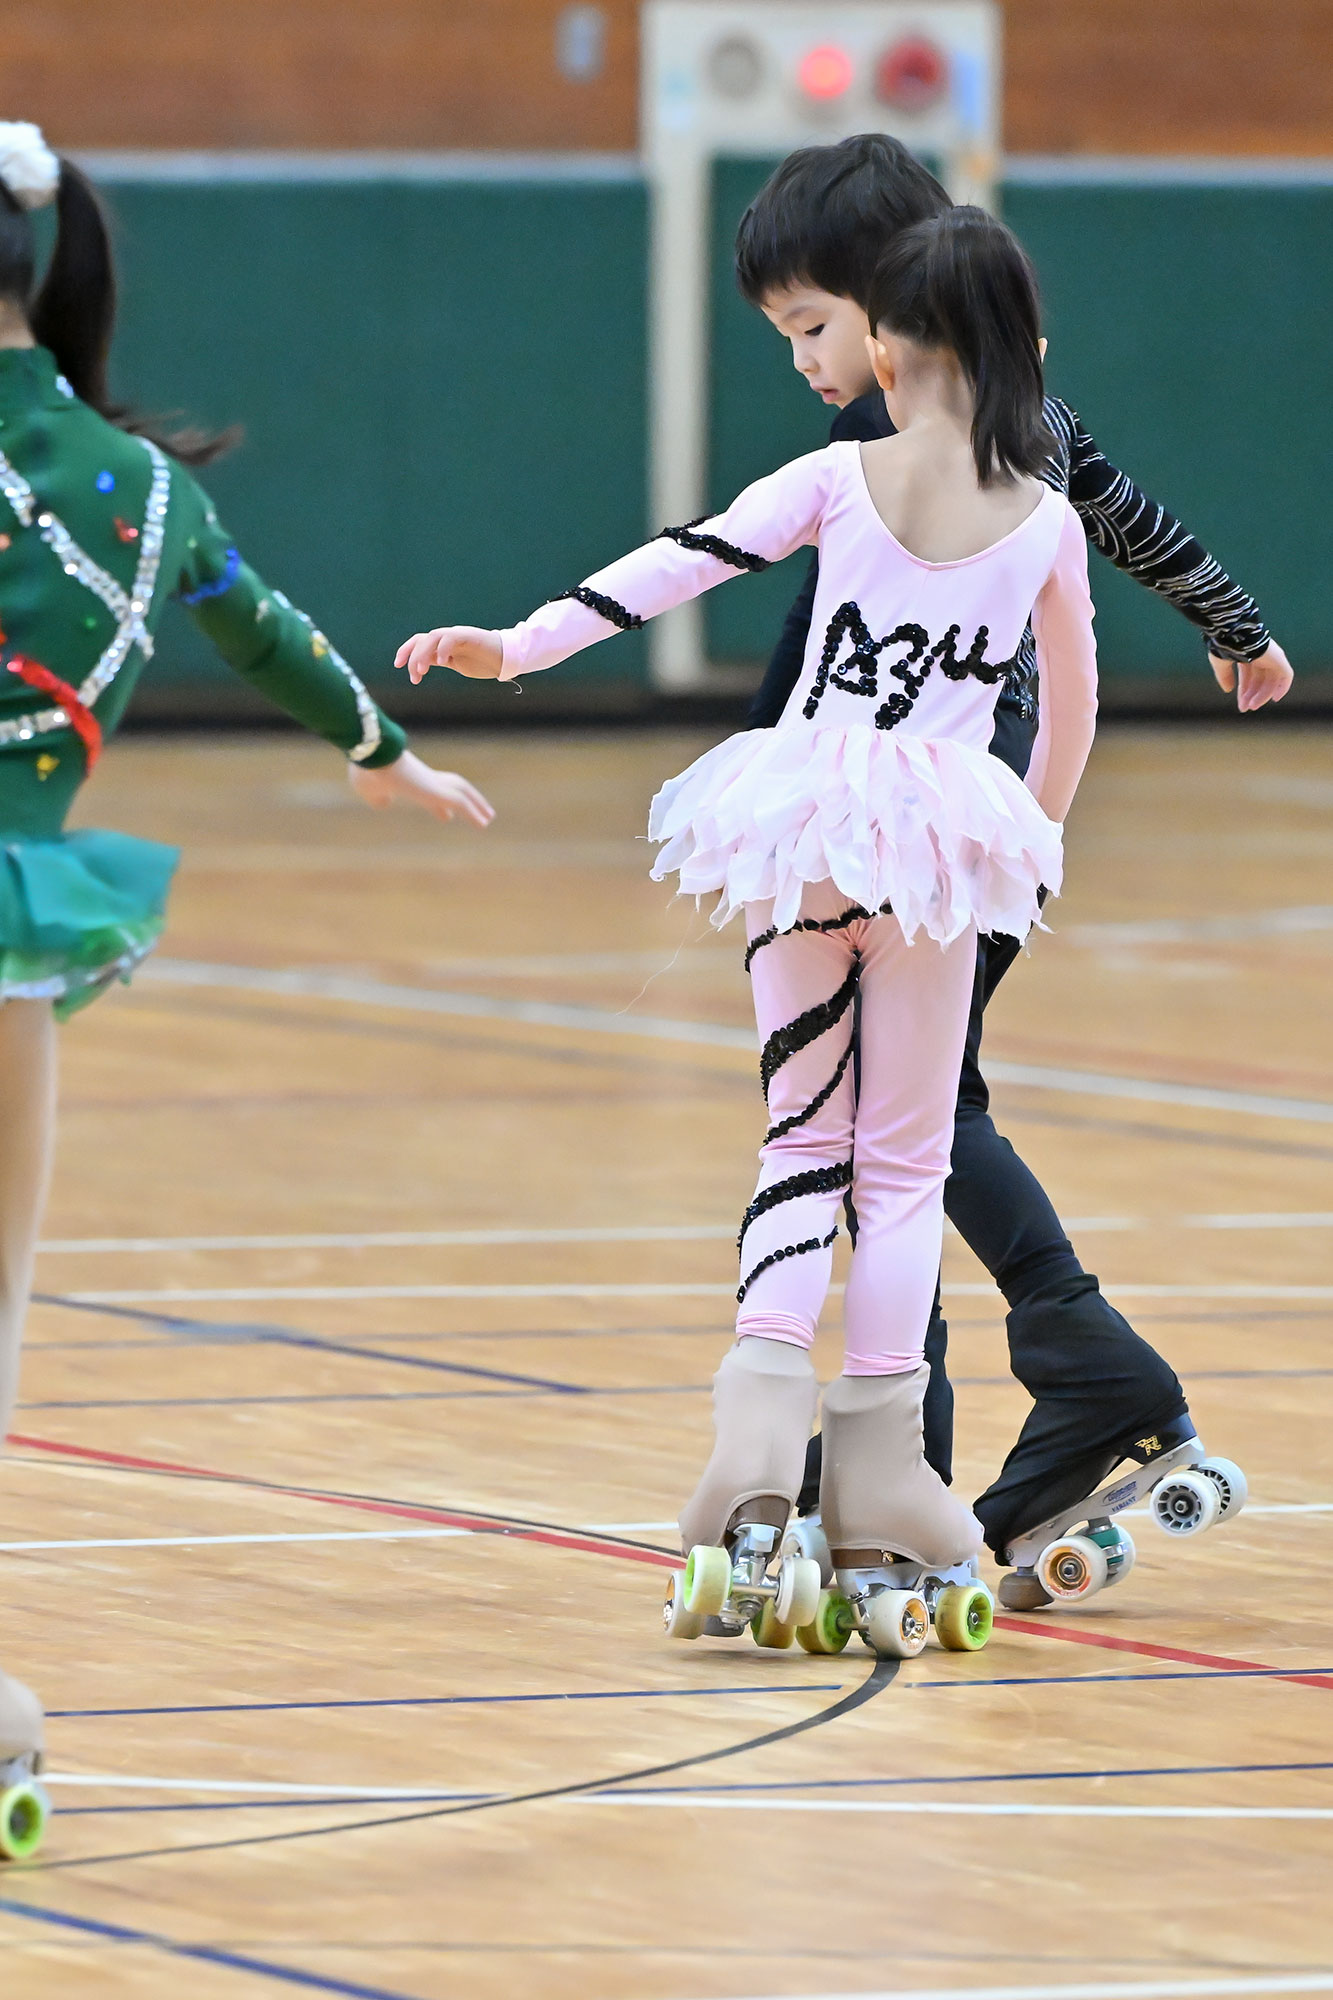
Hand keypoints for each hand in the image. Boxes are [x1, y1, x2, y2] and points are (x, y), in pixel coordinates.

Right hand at [347, 749, 494, 827]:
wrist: (372, 754)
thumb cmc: (366, 769)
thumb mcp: (369, 789)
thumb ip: (377, 797)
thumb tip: (383, 804)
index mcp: (411, 778)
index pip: (431, 791)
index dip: (440, 806)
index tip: (447, 816)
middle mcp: (425, 778)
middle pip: (452, 788)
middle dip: (466, 800)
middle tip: (479, 814)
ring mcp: (433, 781)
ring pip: (461, 792)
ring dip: (477, 804)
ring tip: (488, 819)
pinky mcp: (436, 789)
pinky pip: (461, 803)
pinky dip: (473, 813)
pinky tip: (483, 824)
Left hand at [394, 626, 503, 684]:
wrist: (506, 658)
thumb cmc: (483, 662)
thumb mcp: (457, 664)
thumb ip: (441, 661)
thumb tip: (422, 667)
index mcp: (443, 644)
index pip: (419, 641)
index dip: (406, 650)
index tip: (397, 665)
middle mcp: (448, 637)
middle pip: (422, 640)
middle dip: (413, 657)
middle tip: (414, 677)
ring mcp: (458, 635)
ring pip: (433, 638)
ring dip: (424, 654)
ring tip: (422, 671)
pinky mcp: (469, 637)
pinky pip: (451, 638)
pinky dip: (443, 648)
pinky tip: (441, 661)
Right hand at [1209, 639, 1292, 712]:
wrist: (1234, 634)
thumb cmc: (1225, 645)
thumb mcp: (1221, 663)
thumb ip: (1225, 676)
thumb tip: (1228, 690)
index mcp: (1247, 654)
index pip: (1248, 676)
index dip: (1245, 691)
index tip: (1242, 705)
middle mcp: (1261, 655)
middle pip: (1259, 680)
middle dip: (1252, 695)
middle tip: (1246, 708)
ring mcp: (1271, 656)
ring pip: (1270, 681)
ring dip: (1263, 695)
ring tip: (1253, 706)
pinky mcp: (1279, 658)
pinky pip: (1286, 676)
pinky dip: (1282, 687)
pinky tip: (1275, 698)